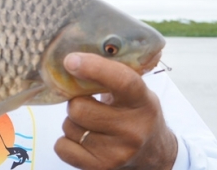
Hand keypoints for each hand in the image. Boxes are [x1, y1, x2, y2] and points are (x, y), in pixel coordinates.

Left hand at [54, 53, 177, 169]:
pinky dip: (66, 142)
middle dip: (76, 102)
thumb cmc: (136, 114)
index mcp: (143, 102)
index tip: (71, 60)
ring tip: (91, 123)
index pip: (121, 80)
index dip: (94, 68)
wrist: (154, 156)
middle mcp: (133, 129)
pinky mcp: (101, 167)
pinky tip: (84, 139)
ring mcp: (117, 152)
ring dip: (73, 122)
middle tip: (87, 103)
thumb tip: (75, 56)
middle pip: (79, 108)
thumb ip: (112, 75)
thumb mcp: (136, 93)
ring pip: (69, 126)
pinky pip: (62, 147)